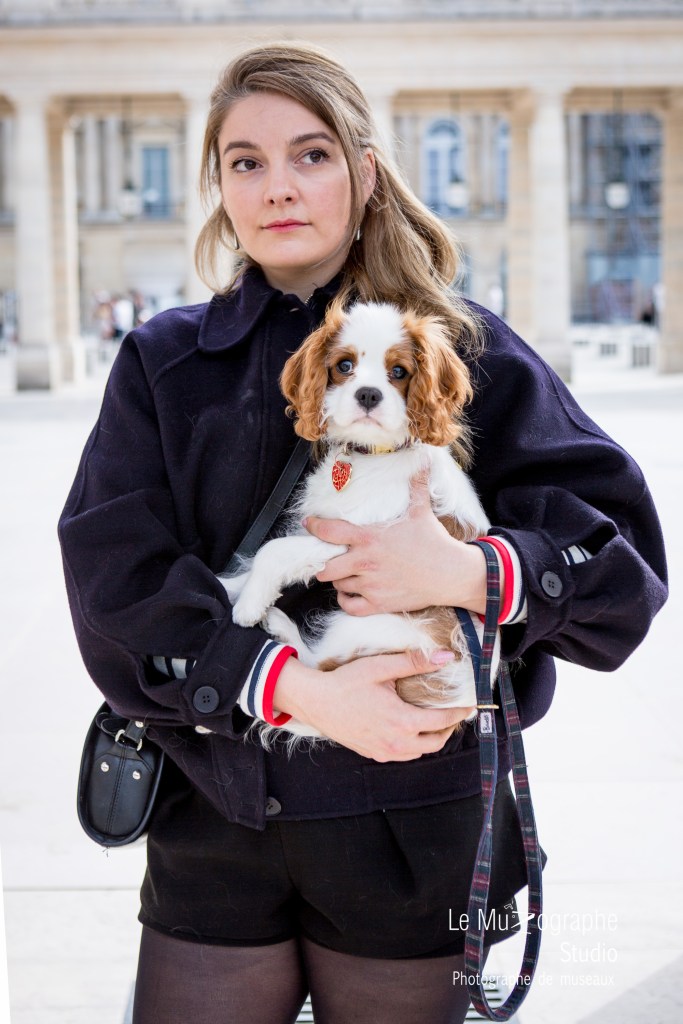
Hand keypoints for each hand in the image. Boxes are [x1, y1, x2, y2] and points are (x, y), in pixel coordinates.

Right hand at [273, 648, 474, 761]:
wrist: (316, 702)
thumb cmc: (346, 682)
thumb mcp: (381, 667)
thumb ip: (415, 662)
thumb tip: (445, 656)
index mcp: (402, 721)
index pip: (443, 721)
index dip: (460, 713)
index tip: (470, 705)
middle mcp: (396, 742)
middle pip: (435, 742)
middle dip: (449, 729)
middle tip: (454, 714)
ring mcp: (384, 751)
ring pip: (419, 752)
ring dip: (431, 739)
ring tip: (435, 722)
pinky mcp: (373, 753)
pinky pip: (402, 755)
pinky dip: (413, 746)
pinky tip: (410, 731)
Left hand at [305, 470, 487, 614]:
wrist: (451, 573)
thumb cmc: (435, 542)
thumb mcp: (422, 510)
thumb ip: (416, 485)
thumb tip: (423, 460)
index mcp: (369, 538)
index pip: (330, 531)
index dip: (314, 527)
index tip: (309, 524)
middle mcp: (365, 562)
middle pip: (325, 567)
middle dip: (322, 562)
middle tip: (327, 557)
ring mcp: (371, 585)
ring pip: (337, 585)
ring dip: (338, 579)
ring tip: (345, 573)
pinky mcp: (379, 603)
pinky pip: (350, 606)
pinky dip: (347, 600)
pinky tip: (352, 592)